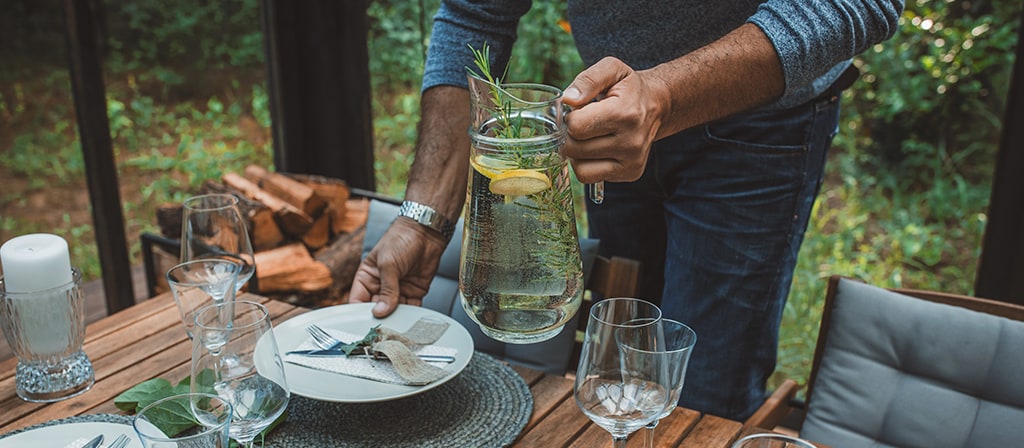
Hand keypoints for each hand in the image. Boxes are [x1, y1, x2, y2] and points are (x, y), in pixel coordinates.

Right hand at [347, 218, 448, 317]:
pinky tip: (412, 320)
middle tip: (383, 329)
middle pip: (377, 309)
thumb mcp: (388, 264)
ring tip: (398, 327)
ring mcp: (398, 290)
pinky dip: (412, 316)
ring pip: (395, 312)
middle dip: (380, 319)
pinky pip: (411, 308)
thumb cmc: (401, 239)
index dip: (360, 313)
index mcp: (367, 277)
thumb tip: (380, 311)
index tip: (364, 325)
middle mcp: (381, 285)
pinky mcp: (414, 292)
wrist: (426, 232)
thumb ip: (387, 289)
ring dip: (397, 319)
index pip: (358, 300)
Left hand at [562, 57, 669, 182]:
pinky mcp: (631, 173)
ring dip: (578, 153)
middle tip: (585, 124)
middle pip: (575, 149)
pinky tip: (598, 149)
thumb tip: (568, 100)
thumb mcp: (612, 69)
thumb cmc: (629, 88)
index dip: (571, 117)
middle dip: (572, 135)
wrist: (657, 105)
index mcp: (625, 113)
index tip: (581, 110)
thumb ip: (588, 80)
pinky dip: (587, 165)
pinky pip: (590, 177)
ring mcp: (633, 161)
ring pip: (580, 168)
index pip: (576, 127)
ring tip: (591, 137)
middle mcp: (632, 141)